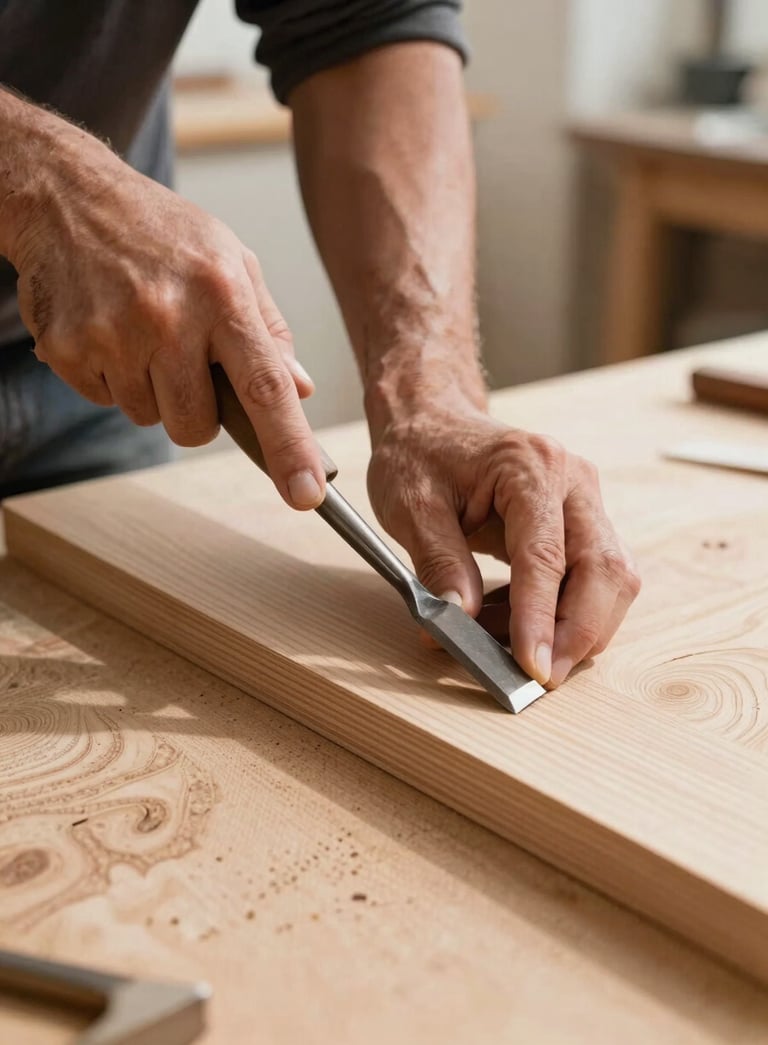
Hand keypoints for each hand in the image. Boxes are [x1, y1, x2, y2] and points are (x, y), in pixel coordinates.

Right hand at [9, 115, 324, 509]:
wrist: (69, 197)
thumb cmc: (164, 234)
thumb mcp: (233, 262)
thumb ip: (270, 329)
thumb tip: (300, 390)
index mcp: (222, 293)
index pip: (266, 387)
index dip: (289, 446)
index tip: (306, 494)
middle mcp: (169, 317)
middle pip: (197, 426)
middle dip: (197, 410)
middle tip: (185, 359)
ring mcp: (113, 335)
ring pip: (149, 417)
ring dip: (151, 390)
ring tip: (143, 331)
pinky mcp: (69, 349)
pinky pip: (106, 401)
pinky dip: (112, 377)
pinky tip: (110, 330)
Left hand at [367, 408, 640, 686]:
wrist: (434, 422)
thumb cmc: (420, 455)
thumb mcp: (411, 505)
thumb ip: (438, 562)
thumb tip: (462, 619)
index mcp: (530, 467)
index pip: (547, 555)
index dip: (542, 618)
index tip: (532, 667)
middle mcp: (573, 481)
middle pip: (604, 570)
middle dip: (579, 633)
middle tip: (539, 678)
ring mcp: (586, 502)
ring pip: (610, 580)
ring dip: (573, 626)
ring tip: (506, 645)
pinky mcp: (583, 523)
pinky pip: (591, 579)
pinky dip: (561, 612)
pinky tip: (512, 622)